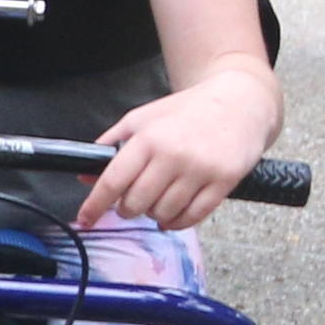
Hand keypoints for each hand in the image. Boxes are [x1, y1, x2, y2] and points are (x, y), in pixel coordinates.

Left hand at [82, 66, 277, 228]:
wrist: (239, 101)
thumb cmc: (186, 111)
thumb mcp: (142, 118)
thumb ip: (111, 144)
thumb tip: (85, 176)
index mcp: (148, 138)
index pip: (113, 181)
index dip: (95, 205)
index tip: (85, 219)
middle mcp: (173, 155)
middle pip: (136, 203)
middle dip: (128, 209)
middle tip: (131, 203)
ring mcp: (200, 170)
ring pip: (163, 214)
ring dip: (154, 215)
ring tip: (157, 201)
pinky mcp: (224, 182)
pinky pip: (193, 217)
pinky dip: (178, 222)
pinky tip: (173, 215)